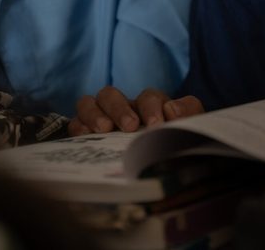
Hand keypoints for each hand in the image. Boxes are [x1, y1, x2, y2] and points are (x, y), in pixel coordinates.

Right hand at [68, 86, 203, 135]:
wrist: (168, 171)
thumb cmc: (176, 145)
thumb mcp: (189, 128)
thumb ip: (188, 113)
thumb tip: (171, 109)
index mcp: (149, 106)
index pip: (148, 97)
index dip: (151, 107)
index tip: (157, 124)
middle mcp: (122, 109)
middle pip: (110, 94)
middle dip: (119, 107)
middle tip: (130, 126)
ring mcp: (101, 120)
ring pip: (89, 102)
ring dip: (95, 113)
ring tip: (105, 129)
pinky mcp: (86, 135)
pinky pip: (75, 124)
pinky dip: (79, 126)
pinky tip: (88, 137)